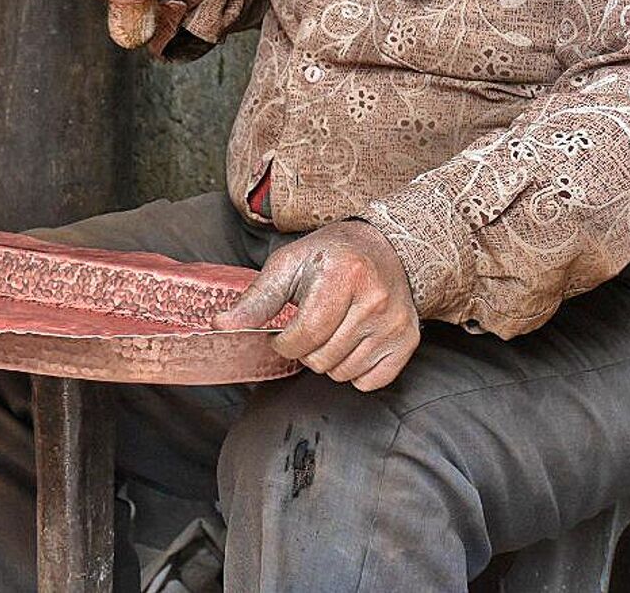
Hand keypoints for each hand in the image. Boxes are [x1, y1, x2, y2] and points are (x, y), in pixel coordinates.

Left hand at [213, 221, 419, 390]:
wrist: (383, 248)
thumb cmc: (330, 256)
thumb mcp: (288, 265)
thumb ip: (257, 298)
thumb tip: (222, 324)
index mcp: (344, 274)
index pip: (305, 335)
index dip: (284, 343)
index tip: (281, 333)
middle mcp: (375, 299)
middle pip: (322, 358)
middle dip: (305, 349)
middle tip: (310, 326)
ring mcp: (394, 323)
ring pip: (343, 373)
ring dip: (328, 359)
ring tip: (332, 329)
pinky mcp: (407, 341)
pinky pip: (369, 382)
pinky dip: (354, 370)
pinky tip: (352, 342)